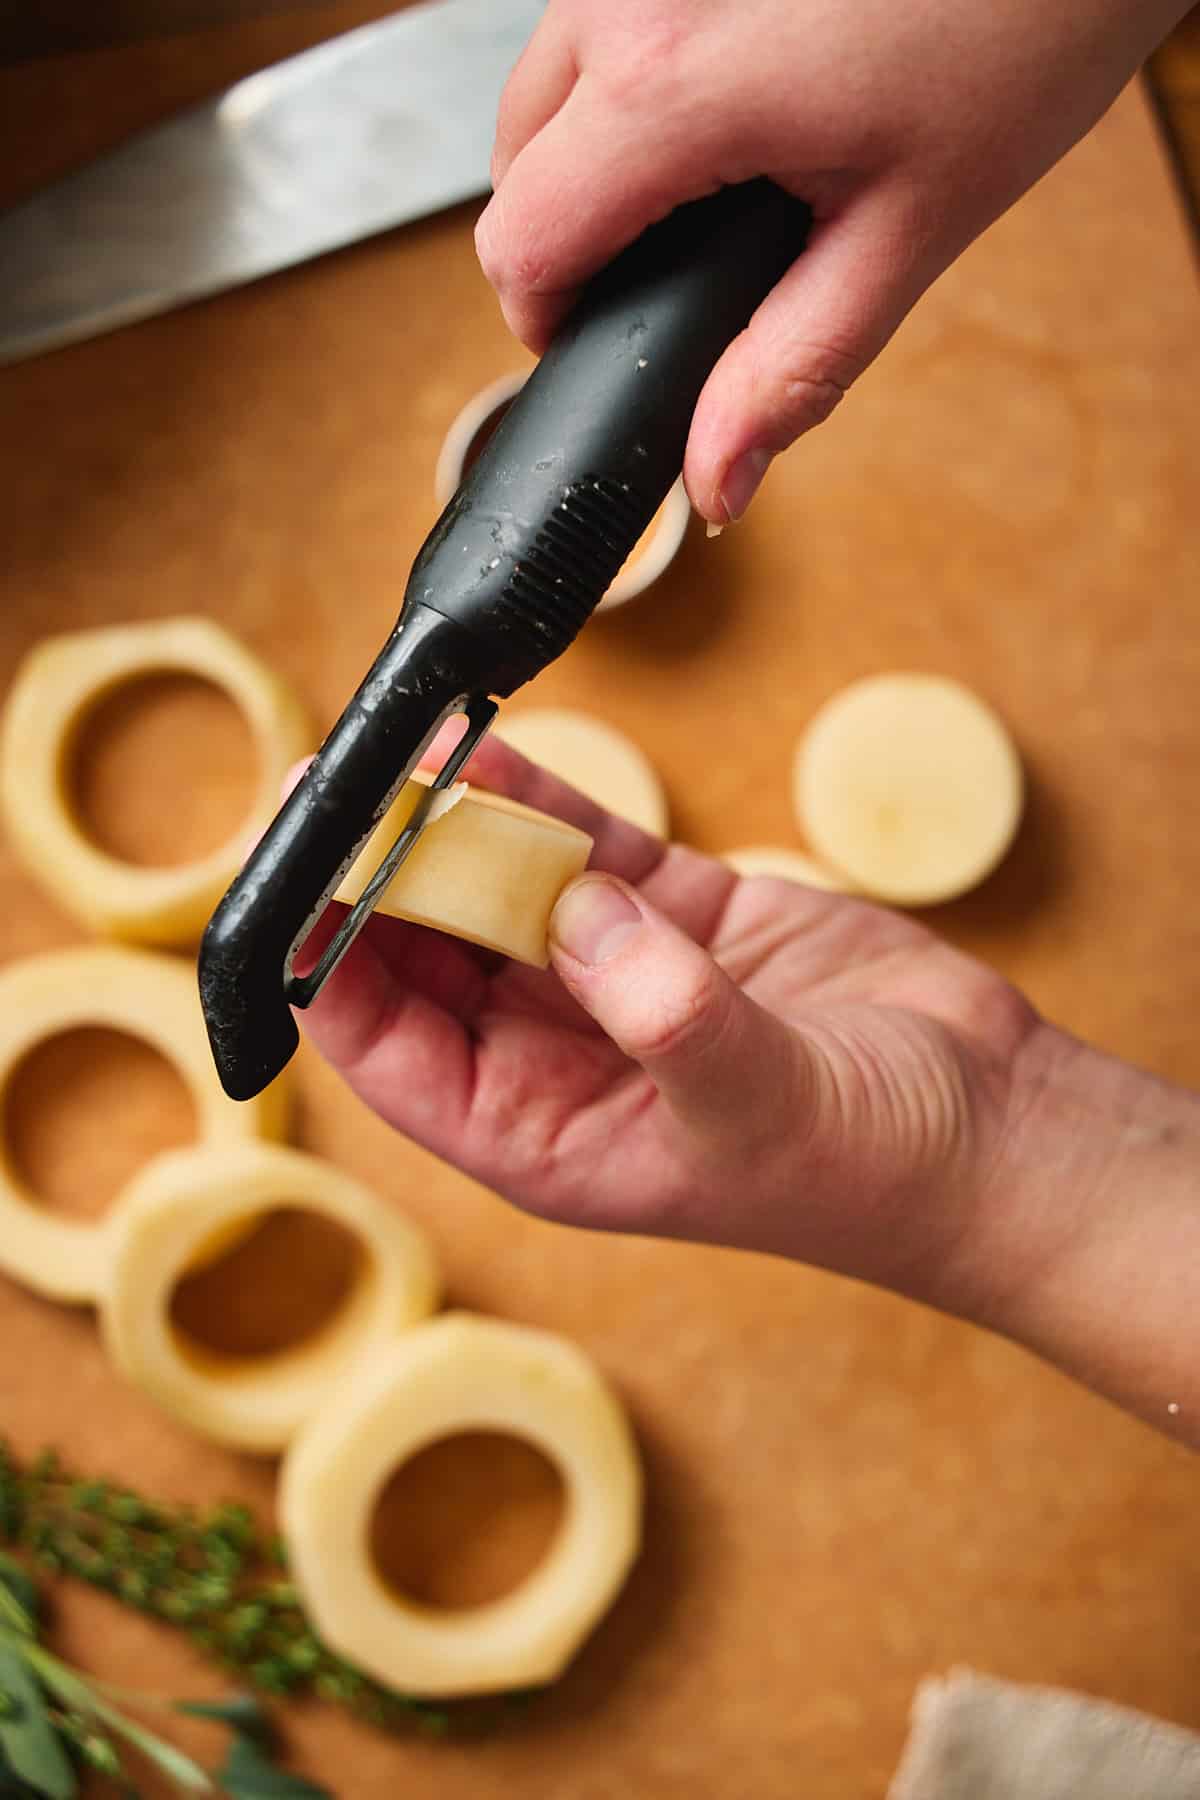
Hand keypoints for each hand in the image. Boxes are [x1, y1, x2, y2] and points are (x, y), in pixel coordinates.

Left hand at [300, 728, 1045, 1324]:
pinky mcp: (676, 920)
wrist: (992, 1128)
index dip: (327, 968)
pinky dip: (540, 803)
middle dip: (379, 880)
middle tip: (335, 786)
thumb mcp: (756, 1105)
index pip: (390, 1053)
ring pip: (499, 895)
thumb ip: (663, 1014)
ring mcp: (614, 982)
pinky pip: (582, 850)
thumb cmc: (873, 1166)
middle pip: (428, 959)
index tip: (293, 882)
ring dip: (453, 831)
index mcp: (541, 1135)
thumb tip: (574, 914)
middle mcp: (558, 1059)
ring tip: (400, 751)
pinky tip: (488, 752)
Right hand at [475, 0, 1187, 522]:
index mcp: (670, 89)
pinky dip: (627, 76)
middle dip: (568, 235)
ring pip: (545, 81)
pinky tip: (723, 95)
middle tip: (667, 274)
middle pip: (513, 162)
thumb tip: (716, 483)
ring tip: (709, 179)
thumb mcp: (905, 232)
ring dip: (591, 149)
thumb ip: (790, 370)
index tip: (597, 342)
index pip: (522, 241)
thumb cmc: (1022, 30)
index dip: (549, 319)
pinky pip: (597, 19)